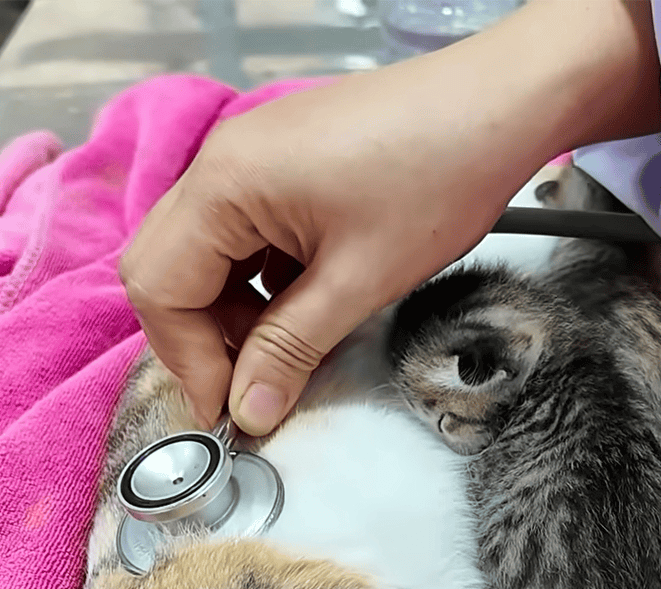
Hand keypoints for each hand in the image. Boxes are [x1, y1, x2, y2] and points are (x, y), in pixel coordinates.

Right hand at [120, 0, 660, 434]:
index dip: (189, 361)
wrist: (499, 103)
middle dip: (201, 338)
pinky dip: (258, 284)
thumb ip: (290, 349)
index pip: (160, 287)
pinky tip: (300, 310)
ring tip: (285, 352)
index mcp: (224, 184)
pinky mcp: (280, 165)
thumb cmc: (436, 180)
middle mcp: (220, 163)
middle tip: (248, 387)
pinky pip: (242, 237)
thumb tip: (249, 413)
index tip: (229, 411)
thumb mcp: (358, 282)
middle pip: (167, 269)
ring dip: (231, 314)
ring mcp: (249, 159)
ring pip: (205, 256)